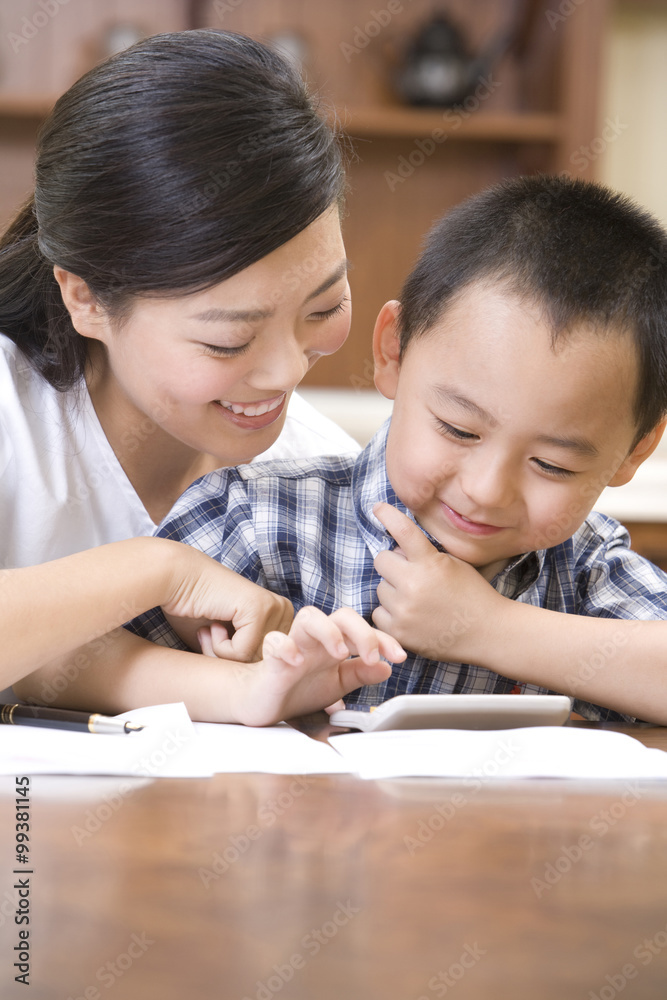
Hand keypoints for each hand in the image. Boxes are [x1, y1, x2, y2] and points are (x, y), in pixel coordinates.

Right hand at [159, 541, 293, 661]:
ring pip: (254, 662)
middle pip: (264, 666)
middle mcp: (284, 610)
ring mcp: (275, 607)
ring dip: (223, 654)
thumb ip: (248, 662)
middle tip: (211, 634)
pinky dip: (219, 647)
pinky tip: (213, 622)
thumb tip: (264, 686)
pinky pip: (242, 653)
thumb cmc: (196, 612)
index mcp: (281, 617)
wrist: (175, 580)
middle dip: (231, 660)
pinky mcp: (259, 608)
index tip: (218, 639)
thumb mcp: (229, 645)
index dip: (236, 663)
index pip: (268, 665)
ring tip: (212, 627)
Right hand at [231, 605, 405, 726]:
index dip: (384, 639)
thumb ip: (360, 674)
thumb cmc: (297, 688)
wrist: (264, 702)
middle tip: (372, 656)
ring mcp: (293, 645)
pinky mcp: (270, 658)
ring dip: (328, 631)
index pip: (362, 630)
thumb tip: (387, 668)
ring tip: (339, 654)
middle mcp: (315, 640)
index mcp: (333, 644)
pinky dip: (286, 647)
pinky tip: (297, 662)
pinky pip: (274, 641)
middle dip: (361, 631)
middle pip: (340, 615)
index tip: (399, 656)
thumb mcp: (337, 684)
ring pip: (309, 616)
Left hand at [371, 502, 501, 661]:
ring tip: (418, 600)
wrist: (488, 632)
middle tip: (410, 574)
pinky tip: (411, 616)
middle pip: (381, 560)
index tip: (378, 509)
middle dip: (393, 564)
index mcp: (430, 563)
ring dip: (393, 590)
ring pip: (380, 588)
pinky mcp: (399, 631)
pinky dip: (391, 614)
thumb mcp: (454, 564)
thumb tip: (397, 549)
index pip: (403, 531)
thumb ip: (425, 554)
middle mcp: (413, 585)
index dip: (388, 515)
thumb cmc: (473, 595)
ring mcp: (404, 610)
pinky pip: (378, 613)